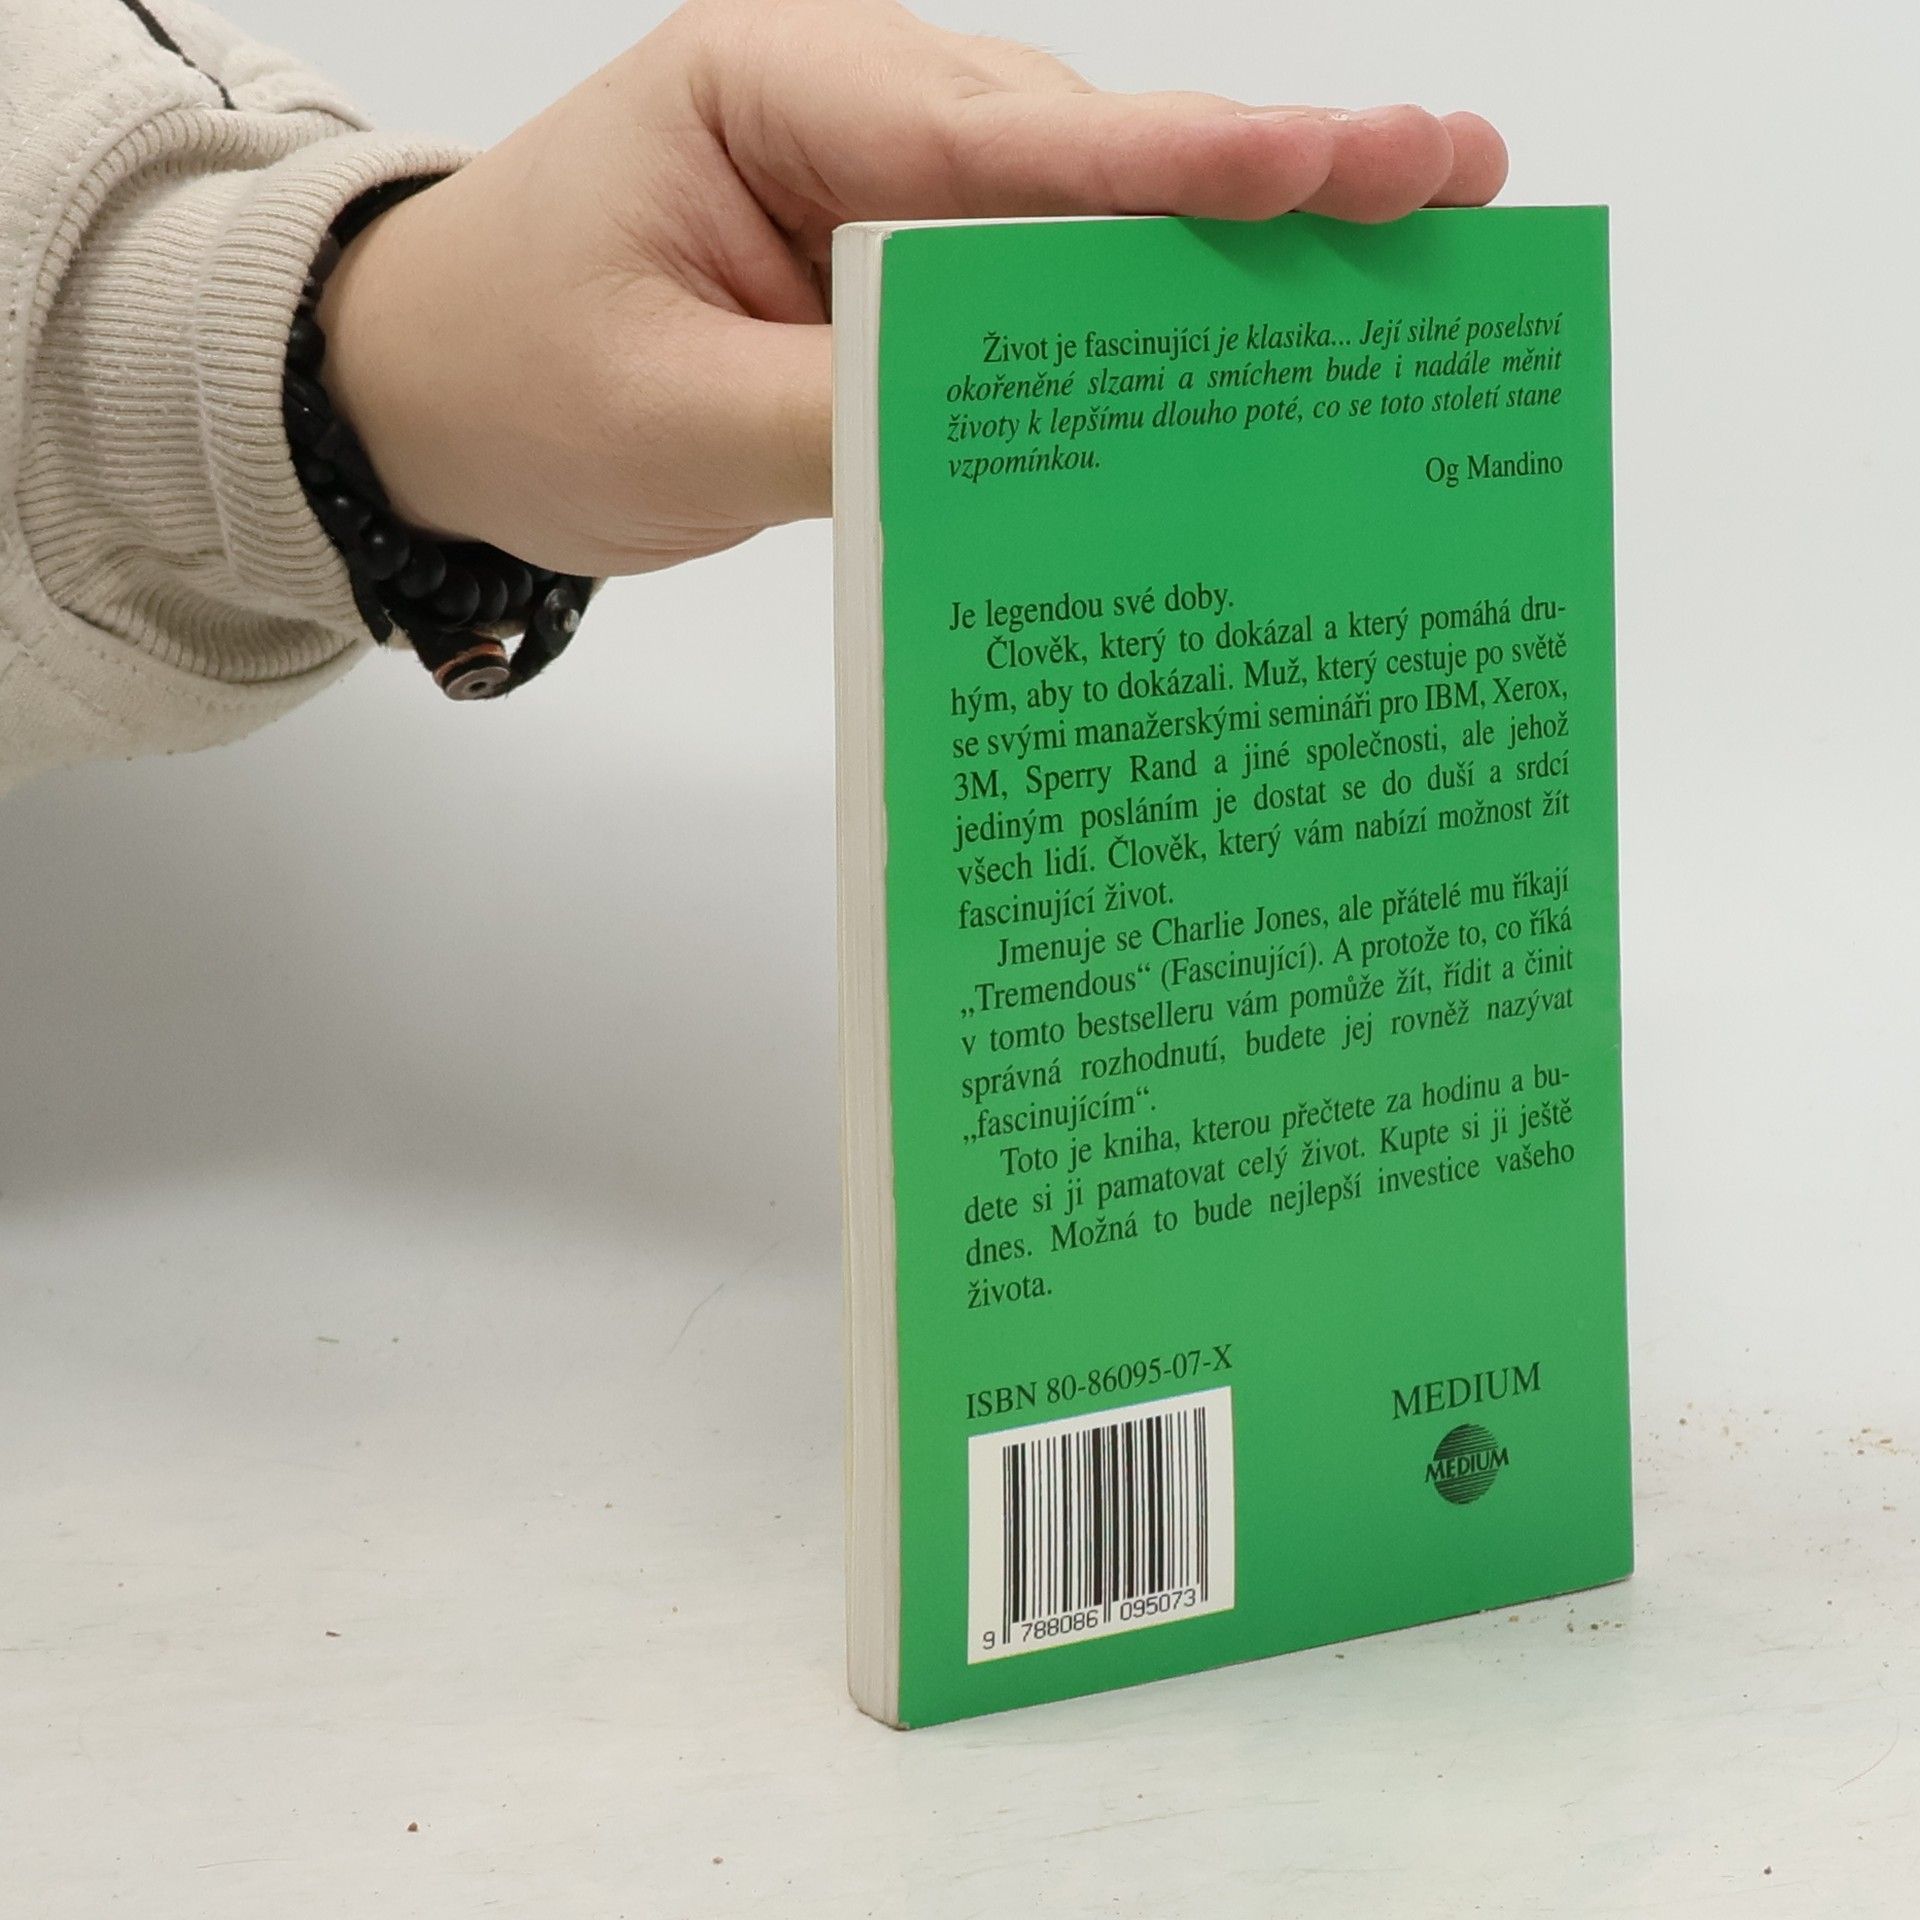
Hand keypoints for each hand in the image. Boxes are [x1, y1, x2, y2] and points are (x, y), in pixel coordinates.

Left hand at [317, 0, 1507, 577]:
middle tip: (1454, 189)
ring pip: (1081, 224)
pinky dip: (1128, 337)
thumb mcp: (664, 418)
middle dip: (1267, 185)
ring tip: (1401, 268)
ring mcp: (884, 190)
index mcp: (784, 86)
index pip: (1012, 136)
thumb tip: (1035, 457)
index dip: (1193, 163)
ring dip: (1219, 265)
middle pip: (1087, 159)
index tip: (1353, 163)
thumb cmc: (506, 374)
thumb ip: (849, 424)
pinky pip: (1033, 298)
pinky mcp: (895, 272)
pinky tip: (1235, 363)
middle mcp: (858, 109)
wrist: (419, 393)